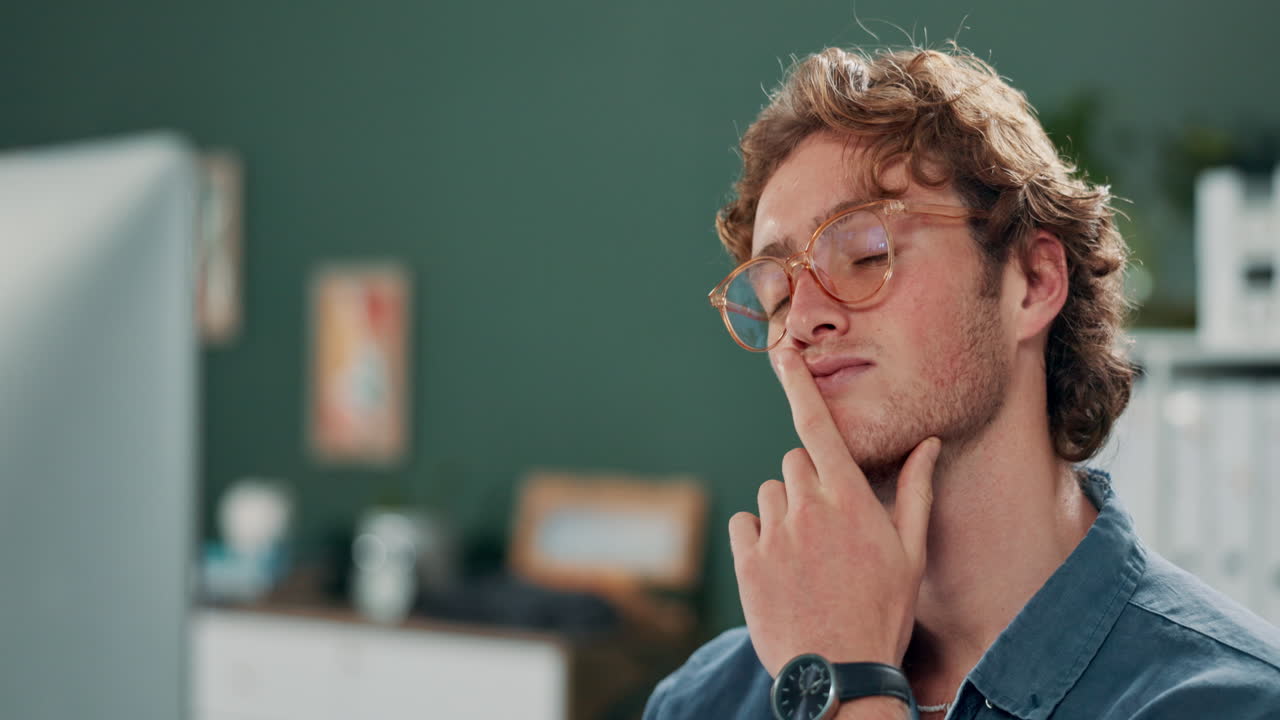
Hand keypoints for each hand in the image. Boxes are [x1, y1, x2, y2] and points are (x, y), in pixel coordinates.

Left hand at [728, 347, 941, 676]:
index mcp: (850, 499)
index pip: (819, 426)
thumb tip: (928, 443)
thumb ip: (914, 491)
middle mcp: (808, 507)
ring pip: (769, 494)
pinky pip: (745, 524)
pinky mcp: (747, 561)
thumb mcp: (911, 553)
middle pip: (794, 462)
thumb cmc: (882, 611)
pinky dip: (758, 538)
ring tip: (807, 558)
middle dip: (808, 481)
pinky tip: (781, 569)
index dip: (798, 385)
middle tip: (828, 527)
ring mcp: (774, 534)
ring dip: (784, 513)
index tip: (781, 354)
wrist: (839, 672)